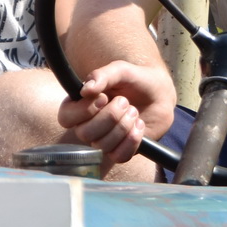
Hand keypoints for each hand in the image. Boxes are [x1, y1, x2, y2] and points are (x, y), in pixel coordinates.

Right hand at [58, 60, 175, 166]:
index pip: (66, 117)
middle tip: (126, 102)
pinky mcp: (119, 151)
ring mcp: (103, 140)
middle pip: (84, 133)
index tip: (104, 98)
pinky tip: (139, 126)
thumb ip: (103, 75)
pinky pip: (119, 156)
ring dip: (123, 126)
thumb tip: (85, 89)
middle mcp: (88, 125)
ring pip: (102, 145)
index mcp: (81, 105)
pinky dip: (132, 141)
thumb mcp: (121, 70)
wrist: (160, 94)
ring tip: (134, 111)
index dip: (84, 110)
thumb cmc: (136, 80)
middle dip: (110, 117)